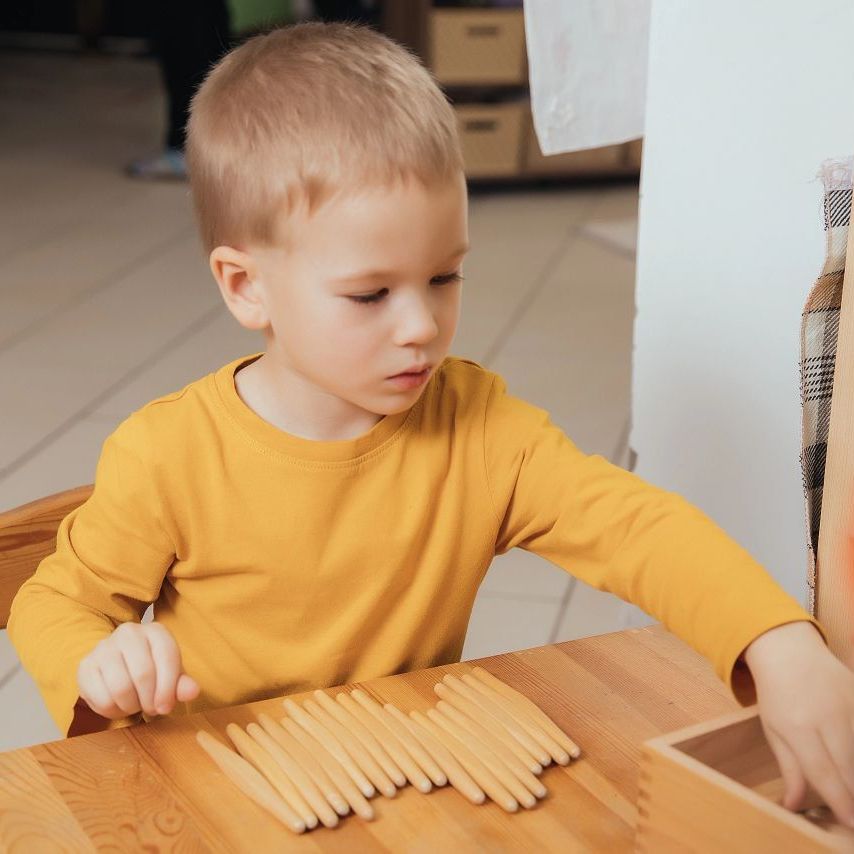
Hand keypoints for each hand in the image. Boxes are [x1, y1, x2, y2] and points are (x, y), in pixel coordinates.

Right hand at [77, 621, 199, 718]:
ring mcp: (104, 647)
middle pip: (143, 674)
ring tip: (135, 704)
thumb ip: (183, 685)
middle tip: (151, 708)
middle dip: (149, 700)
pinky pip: (100, 698)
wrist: (120, 665)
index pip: (166, 658)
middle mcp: (129, 633)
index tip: (166, 707)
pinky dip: (112, 710)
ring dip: (131, 706)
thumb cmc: (153, 671)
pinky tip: (118, 705)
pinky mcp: (86, 666)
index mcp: (156, 631)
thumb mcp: (172, 676)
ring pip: (120, 688)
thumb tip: (192, 692)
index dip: (168, 689)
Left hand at [744, 620, 853, 827]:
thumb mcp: (774, 730)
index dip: (840, 801)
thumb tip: (793, 807)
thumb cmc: (777, 695)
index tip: (851, 824)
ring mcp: (850, 706)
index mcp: (797, 725)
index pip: (823, 772)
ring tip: (851, 794)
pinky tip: (851, 764)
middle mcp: (827, 716)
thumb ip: (789, 769)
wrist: (789, 651)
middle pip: (849, 766)